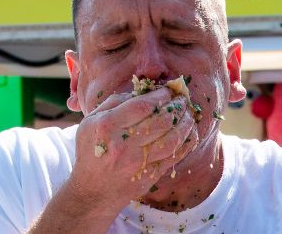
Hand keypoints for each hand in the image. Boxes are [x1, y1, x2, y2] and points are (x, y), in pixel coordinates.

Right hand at [68, 87, 198, 210]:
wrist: (90, 191)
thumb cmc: (91, 151)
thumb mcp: (90, 122)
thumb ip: (114, 102)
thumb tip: (142, 92)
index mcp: (108, 126)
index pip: (143, 106)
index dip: (161, 95)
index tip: (168, 91)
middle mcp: (124, 145)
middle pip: (162, 121)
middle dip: (178, 106)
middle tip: (183, 99)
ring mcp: (139, 162)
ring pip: (173, 139)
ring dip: (186, 123)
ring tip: (189, 113)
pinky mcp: (150, 176)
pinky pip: (175, 156)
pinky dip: (187, 142)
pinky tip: (190, 132)